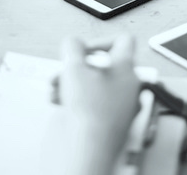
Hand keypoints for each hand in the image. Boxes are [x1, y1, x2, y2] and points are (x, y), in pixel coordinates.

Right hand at [59, 35, 141, 173]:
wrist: (92, 147)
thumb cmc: (89, 110)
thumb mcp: (74, 67)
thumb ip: (72, 47)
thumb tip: (73, 42)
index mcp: (126, 67)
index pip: (123, 40)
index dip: (101, 41)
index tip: (84, 51)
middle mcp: (130, 84)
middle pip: (103, 66)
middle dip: (78, 68)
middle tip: (64, 74)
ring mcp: (125, 104)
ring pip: (97, 85)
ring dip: (74, 84)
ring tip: (56, 91)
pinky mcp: (116, 121)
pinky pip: (98, 103)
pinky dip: (80, 100)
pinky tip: (63, 104)